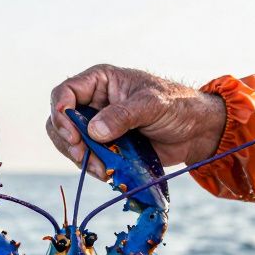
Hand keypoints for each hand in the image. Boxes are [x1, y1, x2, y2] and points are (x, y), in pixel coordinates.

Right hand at [47, 65, 225, 177]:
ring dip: (80, 159)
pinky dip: (92, 167)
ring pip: (70, 143)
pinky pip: (86, 158)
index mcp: (100, 81)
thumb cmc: (177, 106)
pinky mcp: (105, 146)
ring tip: (101, 169)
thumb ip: (123, 115)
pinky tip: (107, 172)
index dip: (61, 113)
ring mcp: (97, 126)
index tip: (73, 135)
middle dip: (68, 142)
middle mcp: (93, 102)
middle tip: (83, 156)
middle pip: (59, 122)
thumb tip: (94, 131)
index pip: (65, 93)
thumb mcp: (152, 104)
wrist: (195, 131)